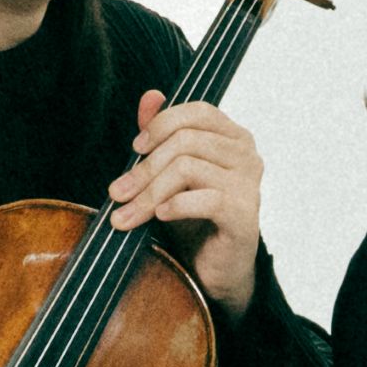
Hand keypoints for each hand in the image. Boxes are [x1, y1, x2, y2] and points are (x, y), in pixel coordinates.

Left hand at [109, 91, 266, 315]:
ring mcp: (249, 185)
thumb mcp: (170, 173)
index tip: (134, 148)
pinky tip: (160, 217)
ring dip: (149, 192)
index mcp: (233, 138)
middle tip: (117, 193)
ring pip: (188, 168)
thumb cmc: (193, 219)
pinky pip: (206, 199)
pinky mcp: (244, 215)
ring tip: (128, 215)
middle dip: (144, 168)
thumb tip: (150, 95)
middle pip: (186, 141)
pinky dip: (175, 206)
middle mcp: (246, 155)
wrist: (214, 271)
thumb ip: (161, 135)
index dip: (161, 124)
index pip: (197, 111)